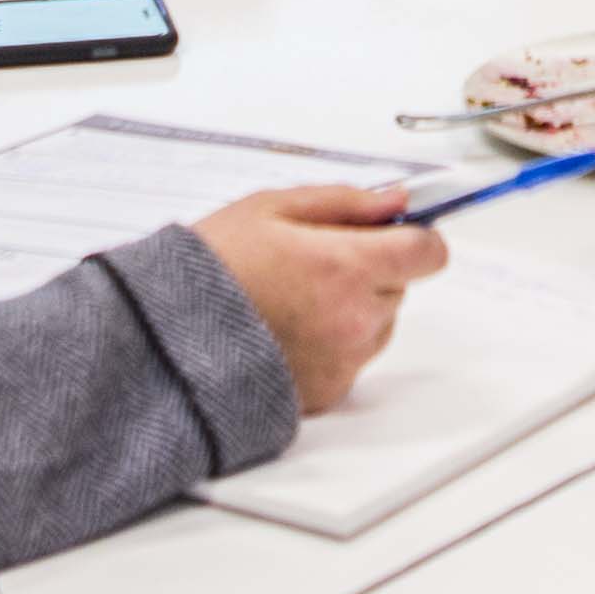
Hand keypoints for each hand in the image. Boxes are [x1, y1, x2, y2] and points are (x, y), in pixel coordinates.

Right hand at [193, 183, 445, 414]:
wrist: (166, 334)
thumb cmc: (211, 268)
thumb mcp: (272, 208)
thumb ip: (345, 202)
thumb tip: (396, 201)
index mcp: (347, 266)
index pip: (428, 253)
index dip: (416, 238)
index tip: (396, 234)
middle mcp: (355, 319)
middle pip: (401, 287)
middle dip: (372, 270)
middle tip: (316, 263)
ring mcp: (344, 360)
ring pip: (379, 324)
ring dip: (355, 308)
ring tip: (295, 299)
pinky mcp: (328, 392)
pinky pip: (353, 358)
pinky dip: (333, 344)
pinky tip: (288, 329)